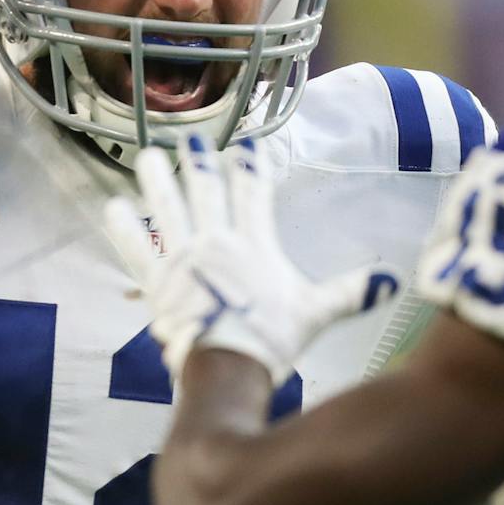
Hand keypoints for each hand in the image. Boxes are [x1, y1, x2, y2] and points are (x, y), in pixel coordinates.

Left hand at [103, 138, 401, 380]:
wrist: (226, 368)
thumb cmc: (270, 340)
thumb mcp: (314, 314)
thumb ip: (349, 293)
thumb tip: (392, 281)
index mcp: (253, 245)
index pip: (253, 194)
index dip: (250, 166)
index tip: (245, 142)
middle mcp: (216, 243)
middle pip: (206, 191)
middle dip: (199, 161)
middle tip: (190, 137)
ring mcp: (182, 260)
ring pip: (167, 209)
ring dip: (158, 181)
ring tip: (148, 156)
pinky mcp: (156, 282)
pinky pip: (136, 248)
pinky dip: (123, 227)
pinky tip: (112, 206)